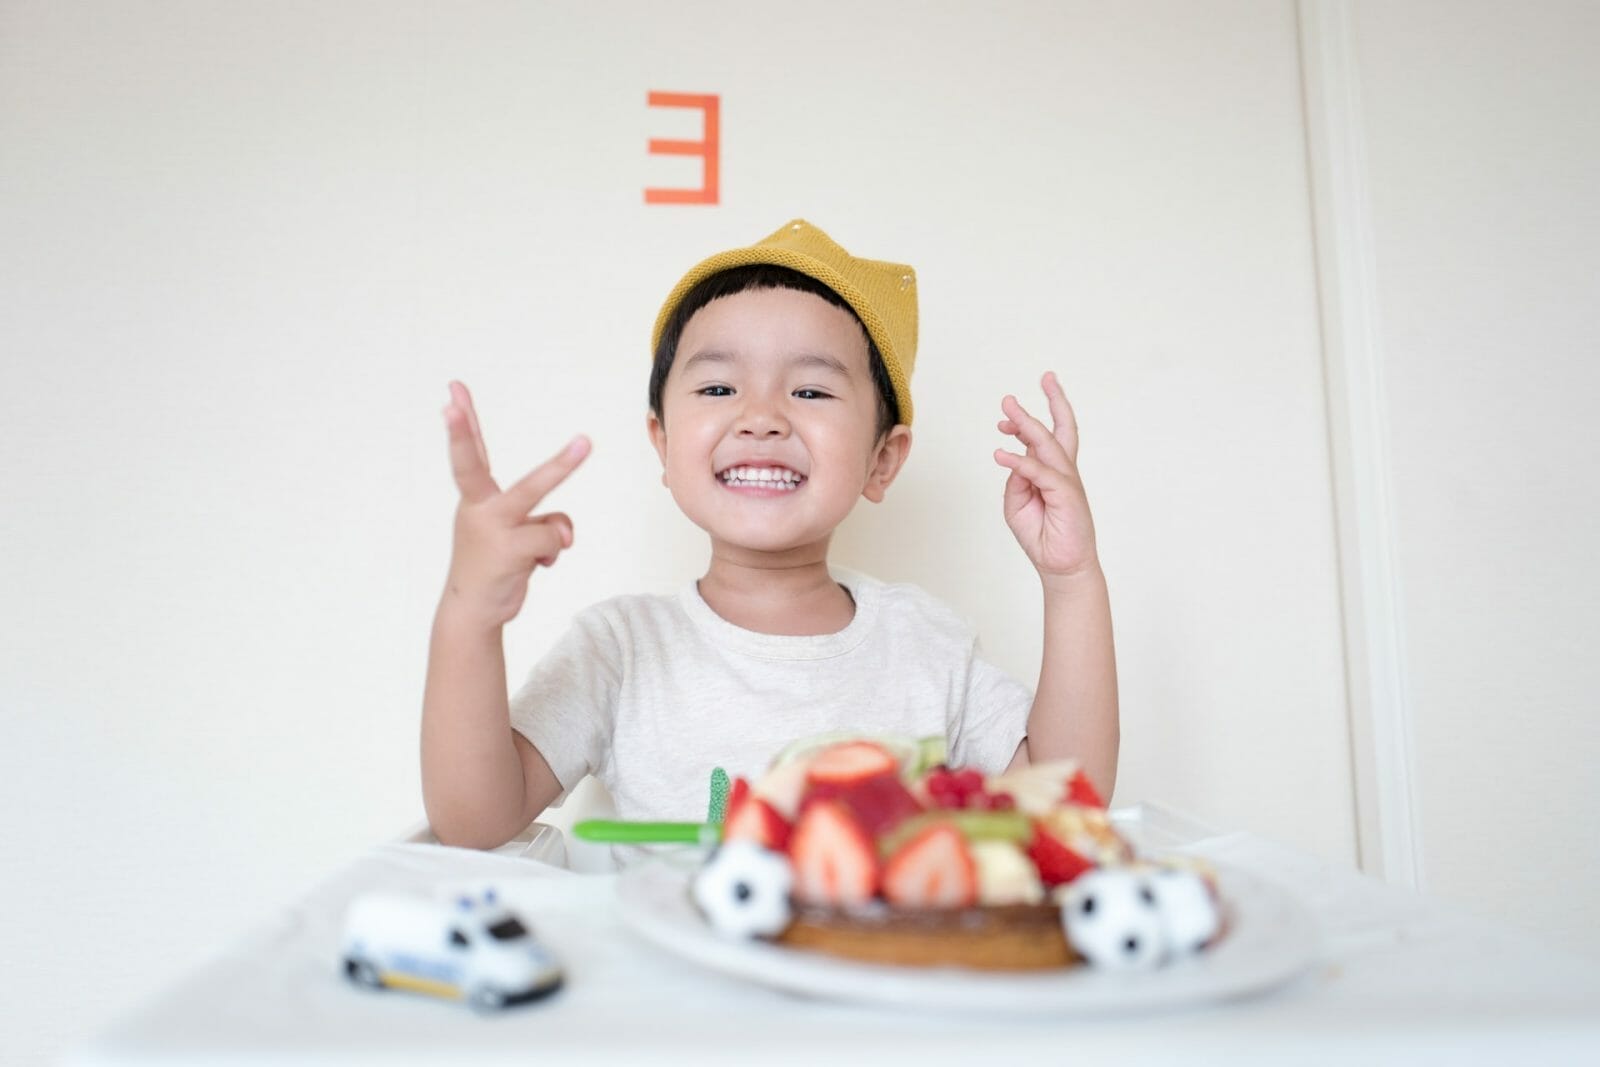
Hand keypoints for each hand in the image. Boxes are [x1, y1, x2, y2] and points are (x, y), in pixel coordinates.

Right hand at [441, 381, 589, 627]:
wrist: (473, 612)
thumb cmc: (494, 565)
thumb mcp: (515, 536)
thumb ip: (541, 523)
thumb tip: (564, 535)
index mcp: (475, 500)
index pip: (470, 455)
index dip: (462, 422)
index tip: (453, 390)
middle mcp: (478, 509)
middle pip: (474, 464)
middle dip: (461, 432)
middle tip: (451, 405)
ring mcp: (491, 529)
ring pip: (535, 492)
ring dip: (562, 468)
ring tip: (585, 442)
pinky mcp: (508, 552)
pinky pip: (552, 537)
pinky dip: (552, 551)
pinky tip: (537, 564)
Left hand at [993, 372, 1098, 587]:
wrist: (1060, 566)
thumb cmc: (1042, 535)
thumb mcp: (1017, 505)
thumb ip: (1016, 481)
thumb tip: (1014, 461)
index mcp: (1052, 472)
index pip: (1045, 438)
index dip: (1027, 422)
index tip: (1004, 416)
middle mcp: (1063, 471)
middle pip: (1062, 428)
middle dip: (1053, 400)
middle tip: (1041, 379)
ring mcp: (1067, 481)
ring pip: (1049, 444)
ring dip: (1028, 424)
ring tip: (1008, 409)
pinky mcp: (1067, 495)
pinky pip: (1042, 473)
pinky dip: (1021, 462)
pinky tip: (1002, 454)